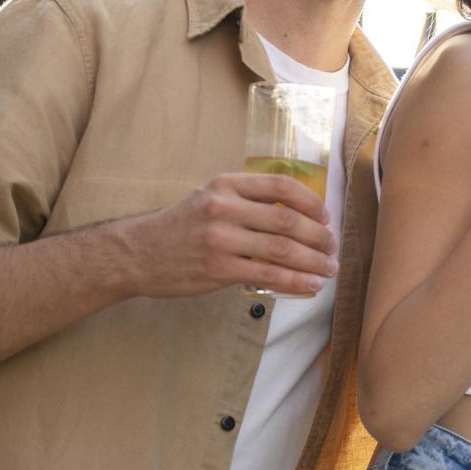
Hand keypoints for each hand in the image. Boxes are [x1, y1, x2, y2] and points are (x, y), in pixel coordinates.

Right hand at [117, 171, 336, 298]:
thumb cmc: (180, 227)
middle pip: (287, 220)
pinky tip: (311, 285)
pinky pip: (268, 274)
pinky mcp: (218, 269)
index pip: (281, 186)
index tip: (326, 216)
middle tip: (333, 247)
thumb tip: (297, 213)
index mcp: (226, 184)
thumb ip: (247, 200)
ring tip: (330, 268)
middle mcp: (224, 207)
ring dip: (313, 261)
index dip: (310, 202)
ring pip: (282, 249)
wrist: (137, 254)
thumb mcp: (209, 198)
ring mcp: (221, 239)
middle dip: (319, 236)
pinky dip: (296, 281)